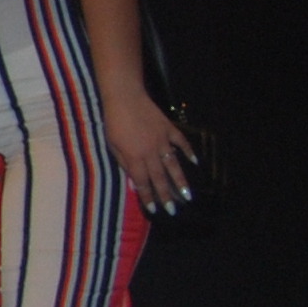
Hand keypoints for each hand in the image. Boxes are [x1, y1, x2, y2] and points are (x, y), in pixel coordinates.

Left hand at [104, 90, 196, 215]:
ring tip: (188, 195)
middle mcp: (151, 152)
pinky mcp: (169, 129)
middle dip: (166, 195)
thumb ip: (124, 164)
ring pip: (174, 165)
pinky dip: (189, 152)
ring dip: (181, 181)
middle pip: (160, 178)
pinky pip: (181, 142)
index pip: (143, 183)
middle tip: (174, 210)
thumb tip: (134, 181)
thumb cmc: (113, 122)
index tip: (155, 209)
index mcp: (135, 157)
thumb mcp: (112, 145)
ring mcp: (162, 140)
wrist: (125, 97)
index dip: (148, 197)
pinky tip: (195, 162)